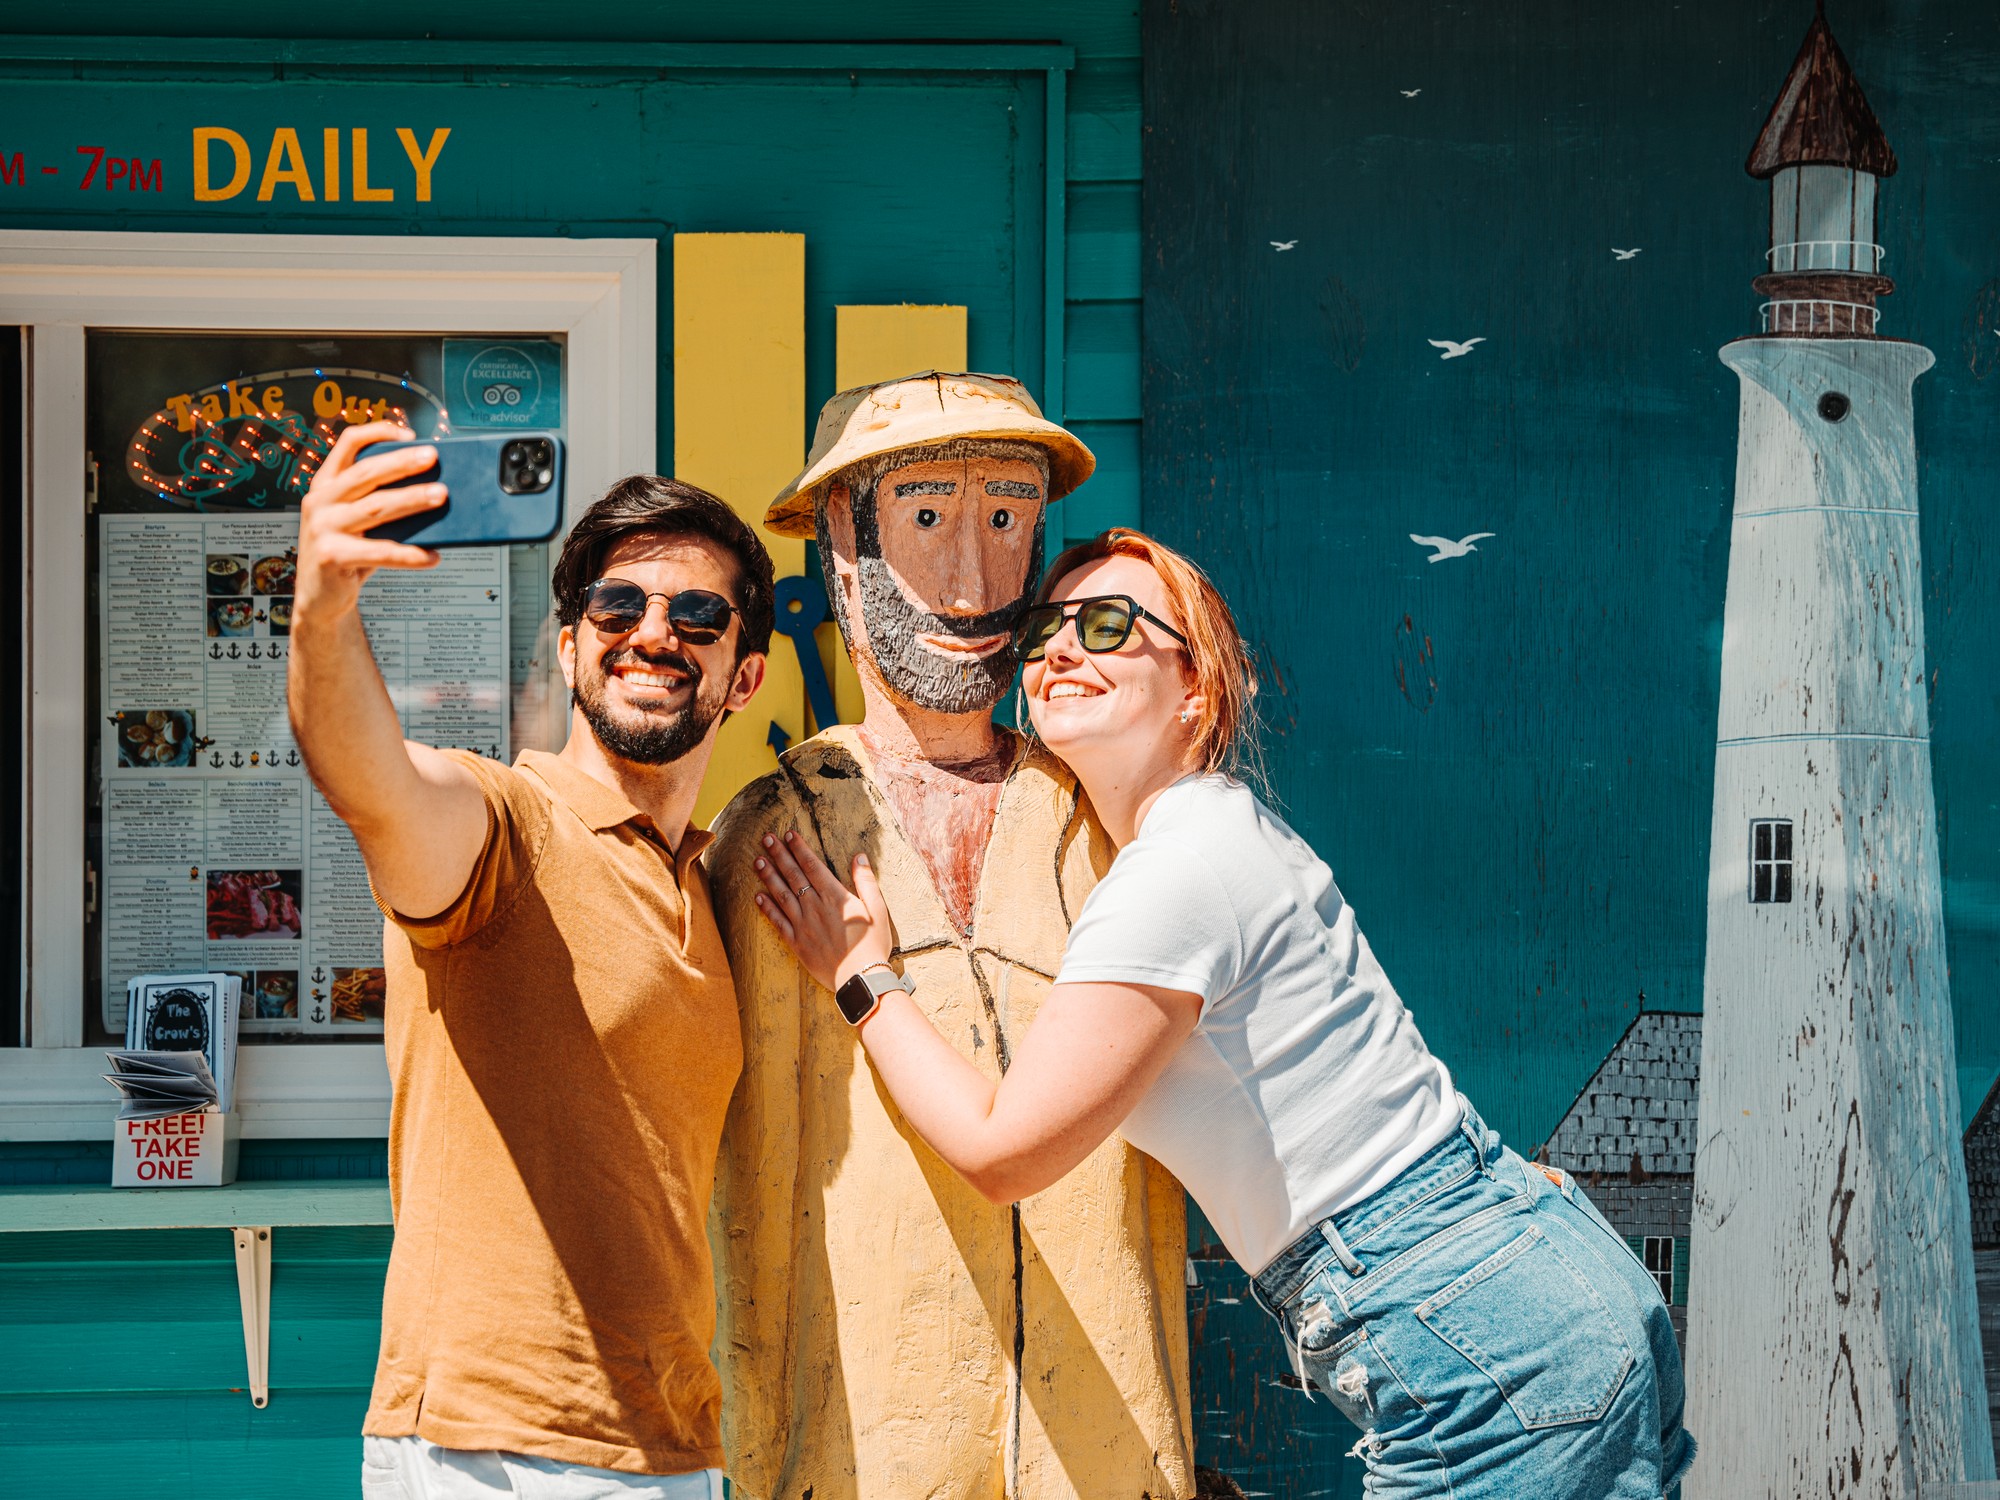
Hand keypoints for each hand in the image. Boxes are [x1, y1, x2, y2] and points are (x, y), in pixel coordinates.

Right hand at [293, 421, 446, 622]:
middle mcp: (320, 501)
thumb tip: (433, 490)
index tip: (410, 435)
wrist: (320, 598)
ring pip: (375, 508)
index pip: (348, 444)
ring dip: (412, 499)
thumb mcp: (359, 522)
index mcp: (326, 484)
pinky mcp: (331, 556)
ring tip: (441, 496)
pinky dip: (410, 555)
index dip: (378, 432)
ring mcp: (322, 528)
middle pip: (365, 473)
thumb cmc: (348, 554)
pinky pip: (380, 552)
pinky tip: (433, 556)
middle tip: (433, 457)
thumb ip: (380, 503)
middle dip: (402, 463)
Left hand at [752, 831, 894, 993]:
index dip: (799, 849)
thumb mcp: (878, 910)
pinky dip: (767, 908)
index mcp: (836, 897)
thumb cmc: (873, 945)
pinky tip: (758, 896)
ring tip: (757, 861)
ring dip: (769, 877)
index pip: (813, 866)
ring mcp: (804, 925)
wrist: (861, 979)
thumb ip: (866, 882)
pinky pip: (778, 922)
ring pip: (781, 895)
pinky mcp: (797, 943)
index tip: (789, 834)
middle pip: (793, 876)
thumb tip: (859, 857)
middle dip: (779, 855)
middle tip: (765, 839)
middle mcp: (815, 908)